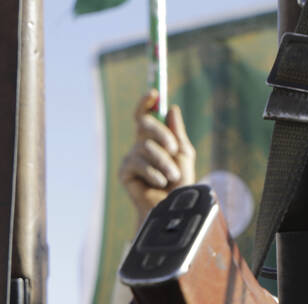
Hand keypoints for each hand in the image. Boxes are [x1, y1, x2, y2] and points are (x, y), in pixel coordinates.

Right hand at [117, 90, 195, 225]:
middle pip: (144, 125)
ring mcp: (130, 159)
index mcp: (153, 139)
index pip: (144, 116)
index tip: (154, 93)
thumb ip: (177, 132)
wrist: (173, 207)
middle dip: (161, 134)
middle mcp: (139, 146)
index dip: (145, 103)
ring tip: (172, 177)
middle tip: (173, 148)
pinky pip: (139, 164)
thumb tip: (171, 109)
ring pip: (146, 147)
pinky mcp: (124, 173)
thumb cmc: (180, 183)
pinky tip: (159, 184)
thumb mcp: (184, 154)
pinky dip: (154, 174)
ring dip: (164, 162)